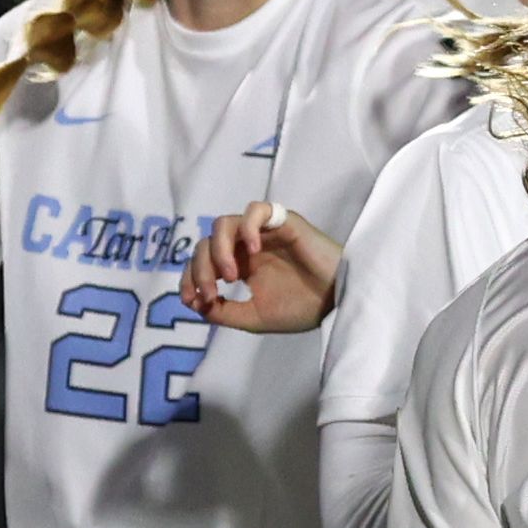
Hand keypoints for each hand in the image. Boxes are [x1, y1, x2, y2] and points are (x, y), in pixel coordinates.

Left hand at [183, 202, 342, 331]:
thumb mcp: (254, 317)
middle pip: (206, 244)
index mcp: (239, 265)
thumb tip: (196, 304)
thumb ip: (224, 312)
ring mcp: (263, 232)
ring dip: (218, 250)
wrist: (338, 303)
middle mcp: (246, 246)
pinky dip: (247, 227)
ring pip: (223, 224)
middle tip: (211, 294)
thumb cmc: (302, 308)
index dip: (189, 278)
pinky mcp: (283, 222)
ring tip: (232, 277)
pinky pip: (256, 210)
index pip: (201, 261)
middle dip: (200, 270)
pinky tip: (253, 251)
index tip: (191, 300)